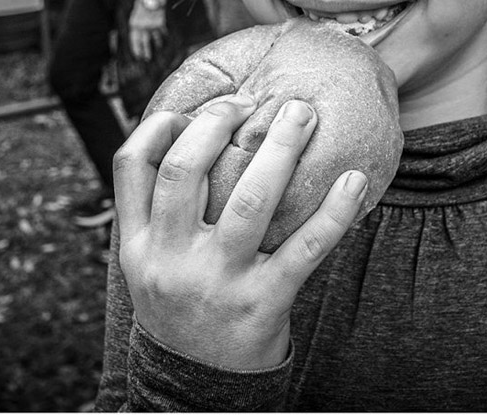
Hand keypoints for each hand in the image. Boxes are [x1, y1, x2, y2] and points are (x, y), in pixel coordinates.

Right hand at [113, 96, 368, 369]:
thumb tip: (192, 132)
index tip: (194, 106)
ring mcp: (217, 282)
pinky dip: (335, 211)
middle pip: (186, 170)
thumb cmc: (181, 307)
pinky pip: (305, 249)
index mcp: (138, 244)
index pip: (131, 165)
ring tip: (302, 114)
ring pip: (250, 200)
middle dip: (219, 121)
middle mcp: (170, 260)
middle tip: (251, 100)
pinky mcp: (263, 303)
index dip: (160, 123)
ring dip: (281, 149)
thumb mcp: (149, 265)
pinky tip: (355, 179)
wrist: (197, 388)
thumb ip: (158, 211)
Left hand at [128, 0, 165, 61]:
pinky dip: (164, 35)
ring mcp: (151, 25)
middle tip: (147, 59)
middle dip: (146, 51)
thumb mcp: (136, 14)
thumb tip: (139, 35)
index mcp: (134, 24)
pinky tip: (166, 38)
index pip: (134, 40)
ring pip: (155, 38)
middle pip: (144, 42)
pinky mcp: (160, 23)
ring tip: (158, 48)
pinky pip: (162, 32)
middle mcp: (142, 26)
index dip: (136, 49)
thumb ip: (137, 25)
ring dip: (157, 44)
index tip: (138, 56)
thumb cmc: (142, 4)